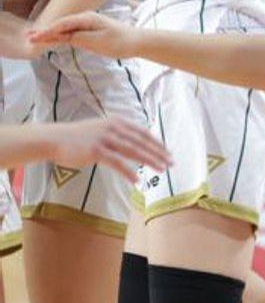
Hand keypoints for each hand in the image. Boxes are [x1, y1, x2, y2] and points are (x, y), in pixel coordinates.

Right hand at [28, 12, 135, 58]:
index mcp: (86, 19)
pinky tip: (53, 38)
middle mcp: (85, 19)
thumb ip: (79, 38)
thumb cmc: (119, 41)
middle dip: (45, 31)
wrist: (136, 41)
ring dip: (51, 33)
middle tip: (28, 38)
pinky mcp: (90, 30)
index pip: (62, 25)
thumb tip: (62, 36)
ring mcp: (87, 24)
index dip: (47, 31)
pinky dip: (61, 35)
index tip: (34, 37)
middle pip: (61, 25)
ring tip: (35, 38)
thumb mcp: (97, 41)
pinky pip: (72, 32)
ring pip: (65, 29)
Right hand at [47, 118, 170, 182]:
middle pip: (142, 142)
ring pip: (134, 151)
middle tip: (172, 163)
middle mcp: (114, 128)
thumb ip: (119, 133)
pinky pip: (117, 163)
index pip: (144, 133)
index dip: (158, 144)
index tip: (169, 153)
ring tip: (161, 170)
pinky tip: (137, 181)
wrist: (55, 139)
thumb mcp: (102, 129)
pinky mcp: (96, 151)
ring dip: (150, 161)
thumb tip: (136, 143)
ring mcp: (105, 139)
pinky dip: (129, 172)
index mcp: (118, 122)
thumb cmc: (79, 137)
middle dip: (159, 153)